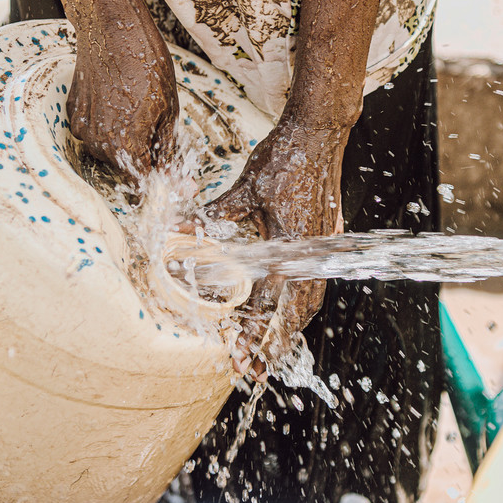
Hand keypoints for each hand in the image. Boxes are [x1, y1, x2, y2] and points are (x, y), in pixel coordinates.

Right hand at [68, 4, 179, 181]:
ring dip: (125, 140)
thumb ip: (167, 152)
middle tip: (159, 129)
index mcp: (124, 146)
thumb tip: (177, 182)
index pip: (142, 184)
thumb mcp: (169, 112)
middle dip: (143, 157)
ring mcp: (82, 127)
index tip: (178, 182)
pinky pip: (94, 130)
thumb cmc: (145, 63)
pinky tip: (120, 99)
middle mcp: (98, 143)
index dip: (162, 183)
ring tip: (138, 107)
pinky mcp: (73, 112)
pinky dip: (109, 123)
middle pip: (124, 167)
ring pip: (108, 149)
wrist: (112, 28)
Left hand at [203, 119, 347, 376]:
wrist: (320, 133)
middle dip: (275, 346)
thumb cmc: (286, 157)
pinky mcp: (326, 239)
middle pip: (296, 316)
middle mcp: (311, 255)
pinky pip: (314, 283)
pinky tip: (288, 309)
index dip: (254, 336)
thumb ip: (212, 215)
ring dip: (290, 328)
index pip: (270, 306)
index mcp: (290, 248)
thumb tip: (176, 228)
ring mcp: (322, 248)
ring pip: (310, 302)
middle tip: (254, 369)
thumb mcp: (245, 189)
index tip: (241, 359)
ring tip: (271, 348)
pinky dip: (301, 304)